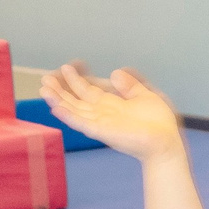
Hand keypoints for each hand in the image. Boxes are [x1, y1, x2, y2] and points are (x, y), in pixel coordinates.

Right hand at [39, 64, 183, 162]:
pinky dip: (68, 116)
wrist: (165, 141)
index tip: (64, 67)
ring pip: (73, 111)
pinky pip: (81, 123)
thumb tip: (115, 72)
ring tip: (43, 90)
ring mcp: (99, 123)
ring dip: (58, 101)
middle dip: (60, 90)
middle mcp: (101, 114)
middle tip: (45, 78)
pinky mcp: (101, 132)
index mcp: (110, 104)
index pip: (87, 91)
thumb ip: (129, 85)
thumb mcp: (144, 96)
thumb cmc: (158, 122)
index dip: (75, 80)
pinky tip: (56, 108)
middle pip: (75, 100)